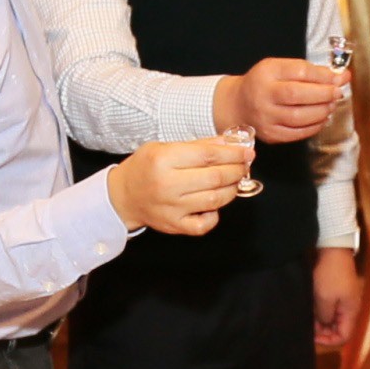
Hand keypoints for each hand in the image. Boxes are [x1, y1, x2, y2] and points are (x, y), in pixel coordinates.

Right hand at [108, 138, 244, 236]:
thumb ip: (198, 146)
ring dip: (231, 189)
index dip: (233, 154)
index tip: (247, 152)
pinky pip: (204, 224)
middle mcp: (167, 185)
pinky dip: (215, 214)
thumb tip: (229, 143)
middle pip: (215, 177)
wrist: (123, 196)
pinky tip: (213, 204)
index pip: (208, 155)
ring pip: (215, 200)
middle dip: (236, 170)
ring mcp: (171, 208)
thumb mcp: (165, 147)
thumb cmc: (145, 168)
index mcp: (163, 160)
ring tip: (233, 181)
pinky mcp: (174, 225)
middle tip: (244, 165)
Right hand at [218, 57, 346, 141]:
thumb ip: (309, 71)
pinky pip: (297, 133)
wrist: (238, 105)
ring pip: (299, 117)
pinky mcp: (270, 134)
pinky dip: (314, 126)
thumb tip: (341, 77)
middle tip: (337, 93)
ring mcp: (266, 118)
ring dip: (322, 111)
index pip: (298, 72)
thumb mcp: (280, 68)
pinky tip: (321, 118)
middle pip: (297, 95)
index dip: (322, 76)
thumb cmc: (264, 83)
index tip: (338, 77)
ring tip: (331, 105)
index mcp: (266, 73)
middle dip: (324, 94)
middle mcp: (263, 95)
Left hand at [310, 244, 358, 349]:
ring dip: (322, 322)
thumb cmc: (330, 275)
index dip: (329, 341)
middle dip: (324, 331)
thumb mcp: (324, 299)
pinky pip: (332, 310)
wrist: (334, 251)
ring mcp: (346, 301)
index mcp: (351, 312)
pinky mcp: (340, 293)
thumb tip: (324, 325)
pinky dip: (322, 313)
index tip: (313, 337)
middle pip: (339, 329)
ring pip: (334, 320)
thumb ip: (325, 317)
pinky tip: (312, 309)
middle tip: (308, 327)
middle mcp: (351, 309)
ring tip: (309, 318)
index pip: (344, 337)